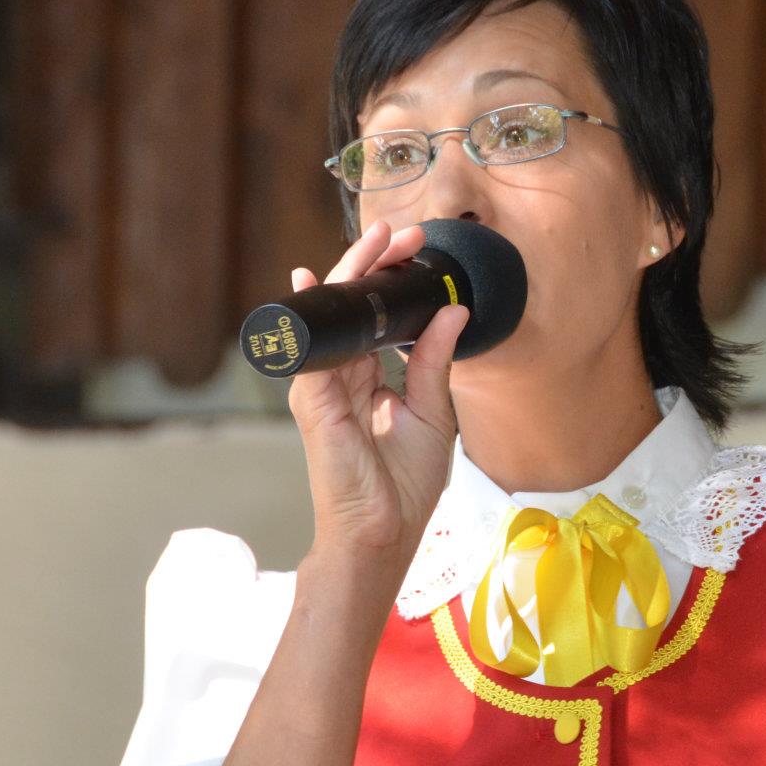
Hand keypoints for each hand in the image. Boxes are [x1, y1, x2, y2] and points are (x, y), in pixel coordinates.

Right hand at [287, 219, 469, 561]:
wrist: (383, 534)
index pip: (375, 319)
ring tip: (377, 239)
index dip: (390, 283)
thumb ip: (434, 362)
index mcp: (370, 380)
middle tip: (399, 231)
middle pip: (350, 308)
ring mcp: (323, 387)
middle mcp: (342, 377)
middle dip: (371, 264)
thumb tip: (453, 311)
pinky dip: (318, 311)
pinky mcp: (313, 401)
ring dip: (350, 274)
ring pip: (331, 316)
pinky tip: (320, 278)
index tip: (413, 248)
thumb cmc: (403, 485)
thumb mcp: (433, 413)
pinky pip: (314, 346)